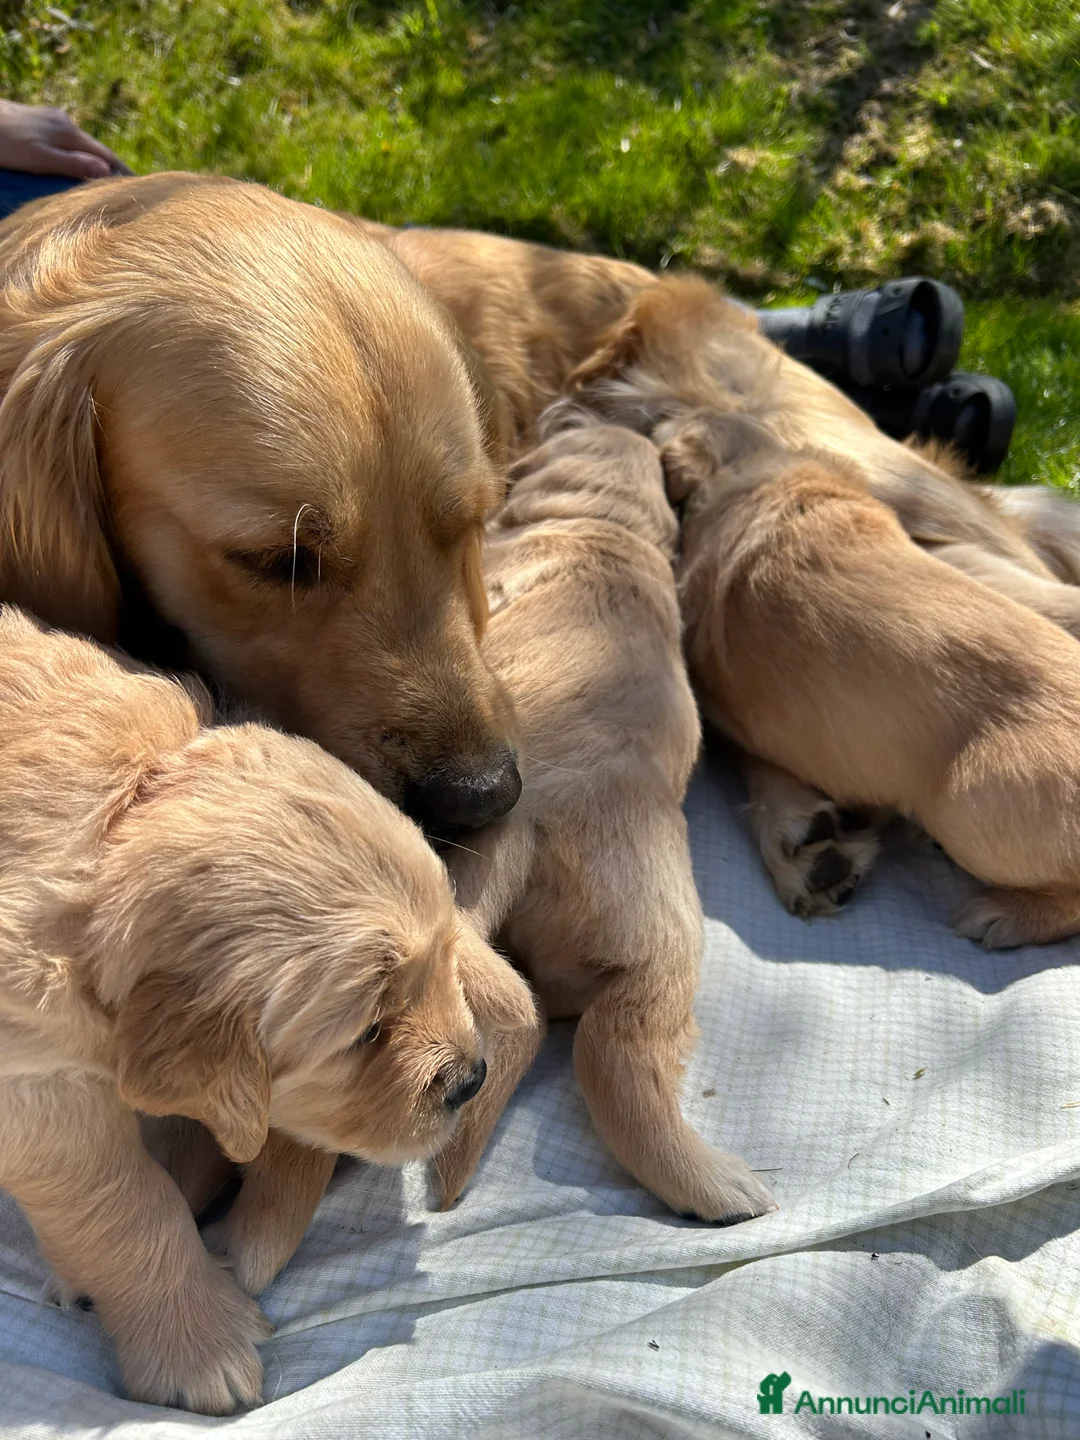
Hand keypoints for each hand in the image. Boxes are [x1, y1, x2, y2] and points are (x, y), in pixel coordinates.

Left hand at [0, 99, 130, 178]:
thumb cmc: (4, 141)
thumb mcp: (39, 157)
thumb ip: (72, 163)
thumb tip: (107, 171)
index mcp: (68, 131)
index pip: (105, 154)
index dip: (123, 171)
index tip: (142, 186)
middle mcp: (63, 122)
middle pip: (94, 149)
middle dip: (110, 168)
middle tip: (126, 189)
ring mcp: (49, 120)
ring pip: (79, 146)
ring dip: (92, 162)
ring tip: (103, 182)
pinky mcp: (36, 122)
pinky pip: (65, 143)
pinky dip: (75, 157)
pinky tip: (73, 165)